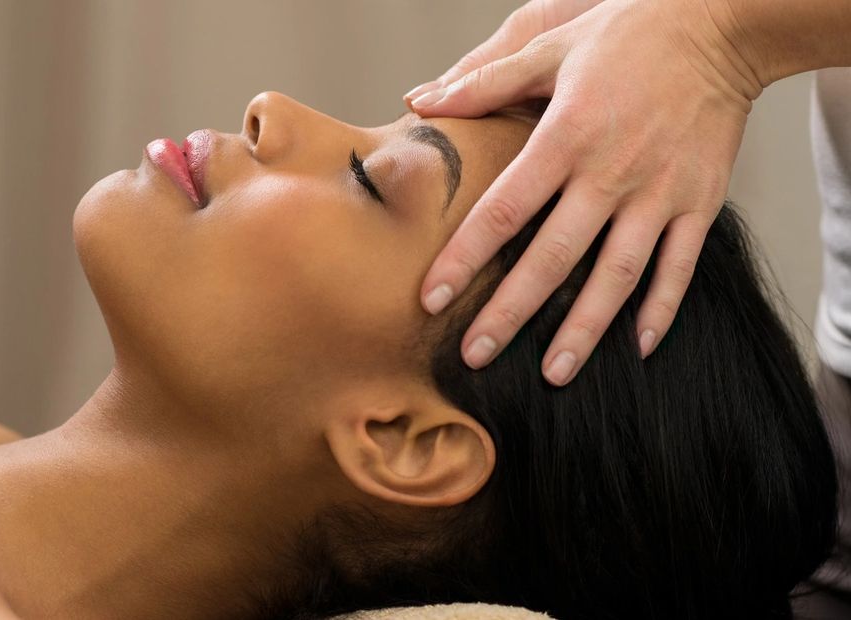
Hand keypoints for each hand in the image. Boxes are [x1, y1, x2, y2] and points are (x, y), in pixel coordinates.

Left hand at [404, 0, 760, 385]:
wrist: (720, 26)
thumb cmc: (628, 35)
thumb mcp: (550, 45)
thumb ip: (484, 83)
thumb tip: (419, 102)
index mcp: (566, 136)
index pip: (503, 211)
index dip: (463, 258)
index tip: (430, 298)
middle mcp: (610, 172)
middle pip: (553, 257)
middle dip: (510, 312)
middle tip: (475, 355)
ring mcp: (659, 192)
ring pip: (617, 275)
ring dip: (585, 328)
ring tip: (555, 373)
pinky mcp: (700, 202)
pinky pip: (680, 266)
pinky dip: (661, 308)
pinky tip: (638, 347)